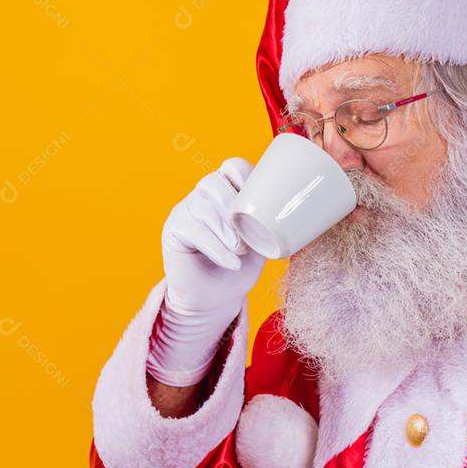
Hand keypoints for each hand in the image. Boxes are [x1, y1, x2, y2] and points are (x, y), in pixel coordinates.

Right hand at [161, 157, 266, 315]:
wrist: (215, 300)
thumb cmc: (239, 267)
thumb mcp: (262, 243)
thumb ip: (270, 224)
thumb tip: (294, 216)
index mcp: (226, 191)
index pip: (232, 167)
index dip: (245, 175)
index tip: (260, 198)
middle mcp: (202, 196)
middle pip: (213, 182)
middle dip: (233, 207)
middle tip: (247, 238)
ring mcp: (185, 211)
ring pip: (202, 208)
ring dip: (226, 231)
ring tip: (240, 252)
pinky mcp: (172, 230)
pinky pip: (192, 230)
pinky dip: (215, 248)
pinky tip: (231, 262)